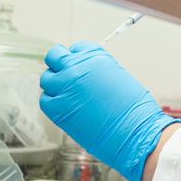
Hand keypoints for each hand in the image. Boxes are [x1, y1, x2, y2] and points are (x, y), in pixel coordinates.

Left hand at [37, 42, 177, 180]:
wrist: (134, 132)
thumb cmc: (133, 109)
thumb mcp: (117, 78)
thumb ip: (97, 72)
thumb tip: (86, 77)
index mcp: (94, 56)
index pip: (75, 48)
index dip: (76, 59)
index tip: (80, 68)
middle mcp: (76, 67)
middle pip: (54, 57)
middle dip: (59, 66)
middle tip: (66, 78)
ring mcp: (65, 87)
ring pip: (46, 79)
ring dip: (54, 86)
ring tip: (68, 97)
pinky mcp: (58, 109)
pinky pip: (45, 101)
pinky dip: (52, 103)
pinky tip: (65, 109)